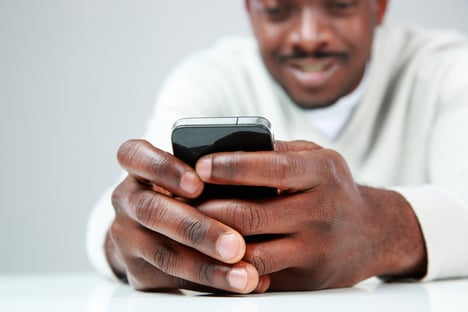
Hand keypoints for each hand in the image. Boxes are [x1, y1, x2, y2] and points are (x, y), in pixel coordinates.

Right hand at [107, 139, 263, 292]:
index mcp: (136, 167)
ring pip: (164, 254)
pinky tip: (237, 283)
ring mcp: (128, 239)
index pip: (133, 156)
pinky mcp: (138, 271)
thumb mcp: (189, 171)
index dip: (163, 169)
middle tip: (235, 244)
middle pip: (152, 211)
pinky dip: (209, 284)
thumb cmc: (185, 190)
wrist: (155, 227)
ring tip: (244, 275)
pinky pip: (172, 281)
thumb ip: (210, 172)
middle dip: (196, 229)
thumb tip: (253, 175)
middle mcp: (126, 201)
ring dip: (208, 267)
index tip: (198, 183)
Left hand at [195, 140, 426, 290]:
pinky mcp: (307, 280)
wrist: (374, 233)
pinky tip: (211, 256)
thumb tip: (225, 149)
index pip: (272, 168)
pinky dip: (230, 267)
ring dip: (213, 243)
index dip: (232, 167)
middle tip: (181, 203)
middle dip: (209, 210)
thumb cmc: (334, 188)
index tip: (200, 166)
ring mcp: (315, 251)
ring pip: (250, 252)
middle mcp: (322, 213)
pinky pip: (259, 277)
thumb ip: (278, 152)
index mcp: (323, 174)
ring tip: (189, 230)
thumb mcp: (318, 159)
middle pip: (252, 215)